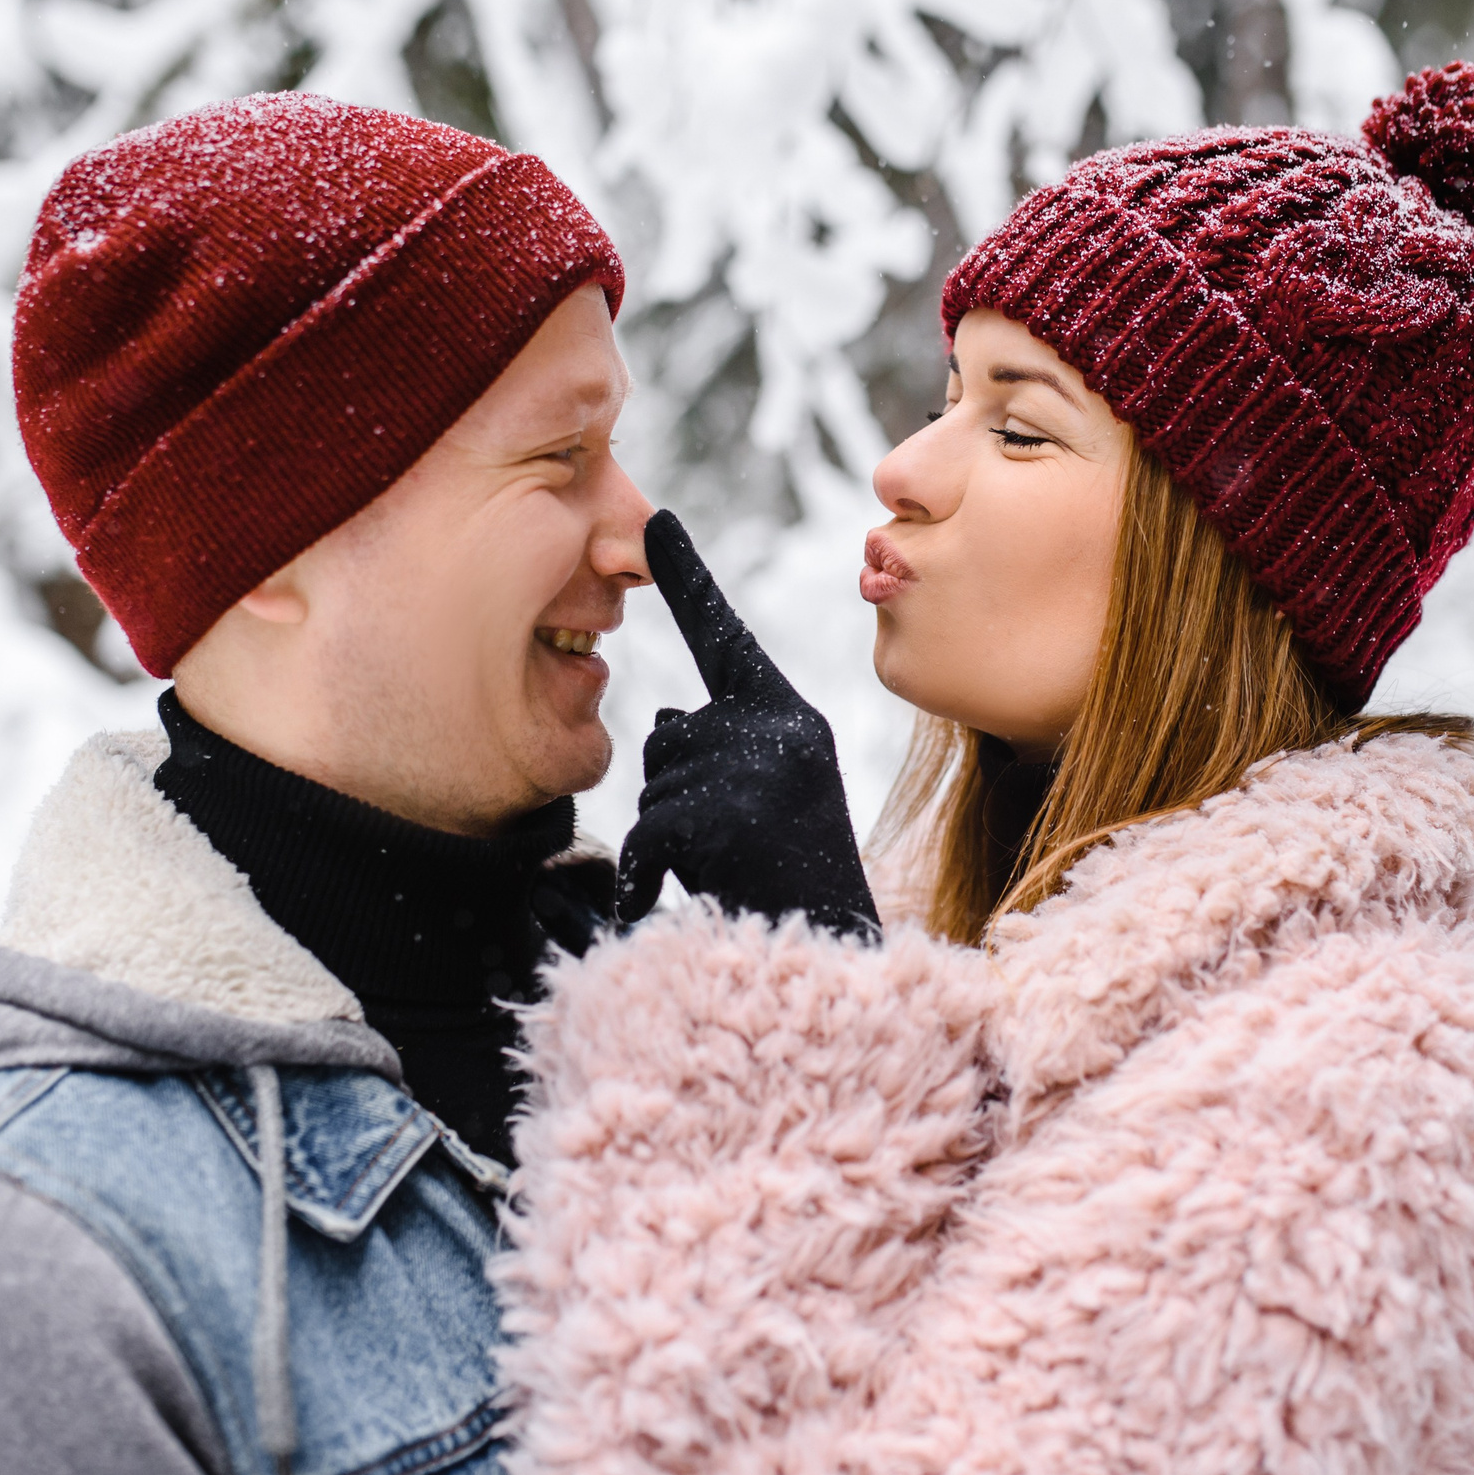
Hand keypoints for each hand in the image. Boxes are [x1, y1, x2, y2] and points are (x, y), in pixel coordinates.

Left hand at [616, 511, 878, 938]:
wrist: (830, 955)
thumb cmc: (794, 880)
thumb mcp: (772, 792)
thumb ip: (722, 743)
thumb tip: (664, 716)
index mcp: (791, 716)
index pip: (725, 636)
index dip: (686, 577)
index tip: (653, 519)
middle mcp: (777, 728)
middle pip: (668, 734)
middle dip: (677, 788)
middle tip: (738, 844)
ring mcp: (749, 770)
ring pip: (652, 783)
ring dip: (670, 833)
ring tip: (732, 869)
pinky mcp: (716, 817)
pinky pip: (643, 834)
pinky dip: (647, 875)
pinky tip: (689, 895)